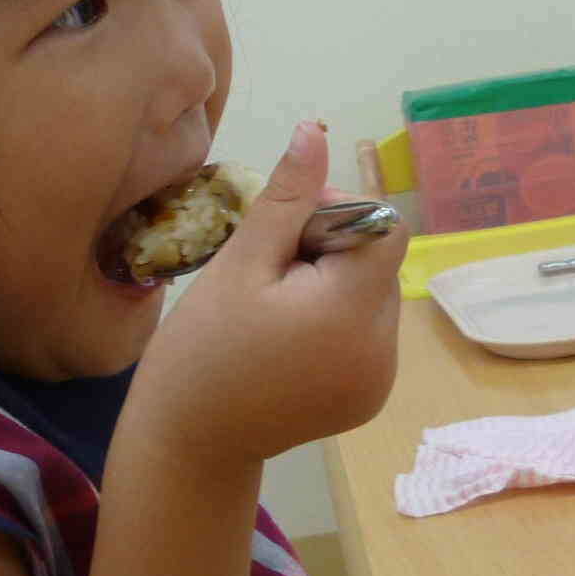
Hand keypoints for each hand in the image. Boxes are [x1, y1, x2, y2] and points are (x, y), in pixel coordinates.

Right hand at [125, 121, 407, 468]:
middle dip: (330, 249)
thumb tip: (315, 132)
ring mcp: (381, 377)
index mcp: (353, 313)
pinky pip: (368, 330)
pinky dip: (335, 319)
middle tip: (269, 272)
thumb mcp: (240, 264)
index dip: (337, 211)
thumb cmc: (201, 351)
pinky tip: (288, 337)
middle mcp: (383, 348)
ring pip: (374, 291)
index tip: (285, 231)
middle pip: (380, 258)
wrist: (191, 444)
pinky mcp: (372, 394)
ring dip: (333, 283)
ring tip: (275, 307)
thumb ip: (286, 198)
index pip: (382, 225)